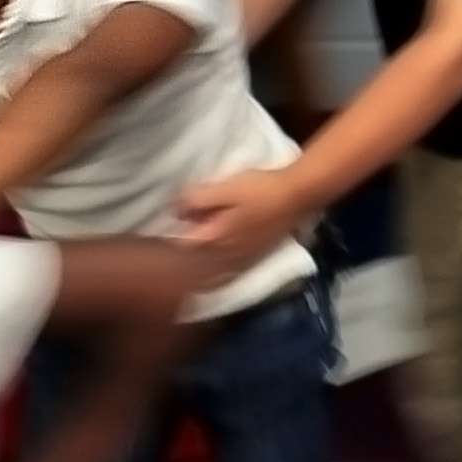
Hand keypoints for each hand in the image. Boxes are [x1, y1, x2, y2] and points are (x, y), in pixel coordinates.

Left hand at [173, 166, 309, 278]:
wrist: (297, 197)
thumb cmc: (260, 190)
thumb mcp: (225, 188)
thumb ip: (198, 200)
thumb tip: (175, 211)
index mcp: (215, 238)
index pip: (181, 249)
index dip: (170, 239)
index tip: (163, 230)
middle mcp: (226, 256)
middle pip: (195, 264)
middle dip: (182, 256)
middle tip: (173, 243)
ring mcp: (240, 260)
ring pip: (211, 272)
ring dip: (198, 266)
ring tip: (189, 256)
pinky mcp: (252, 259)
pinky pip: (227, 272)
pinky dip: (215, 272)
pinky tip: (212, 265)